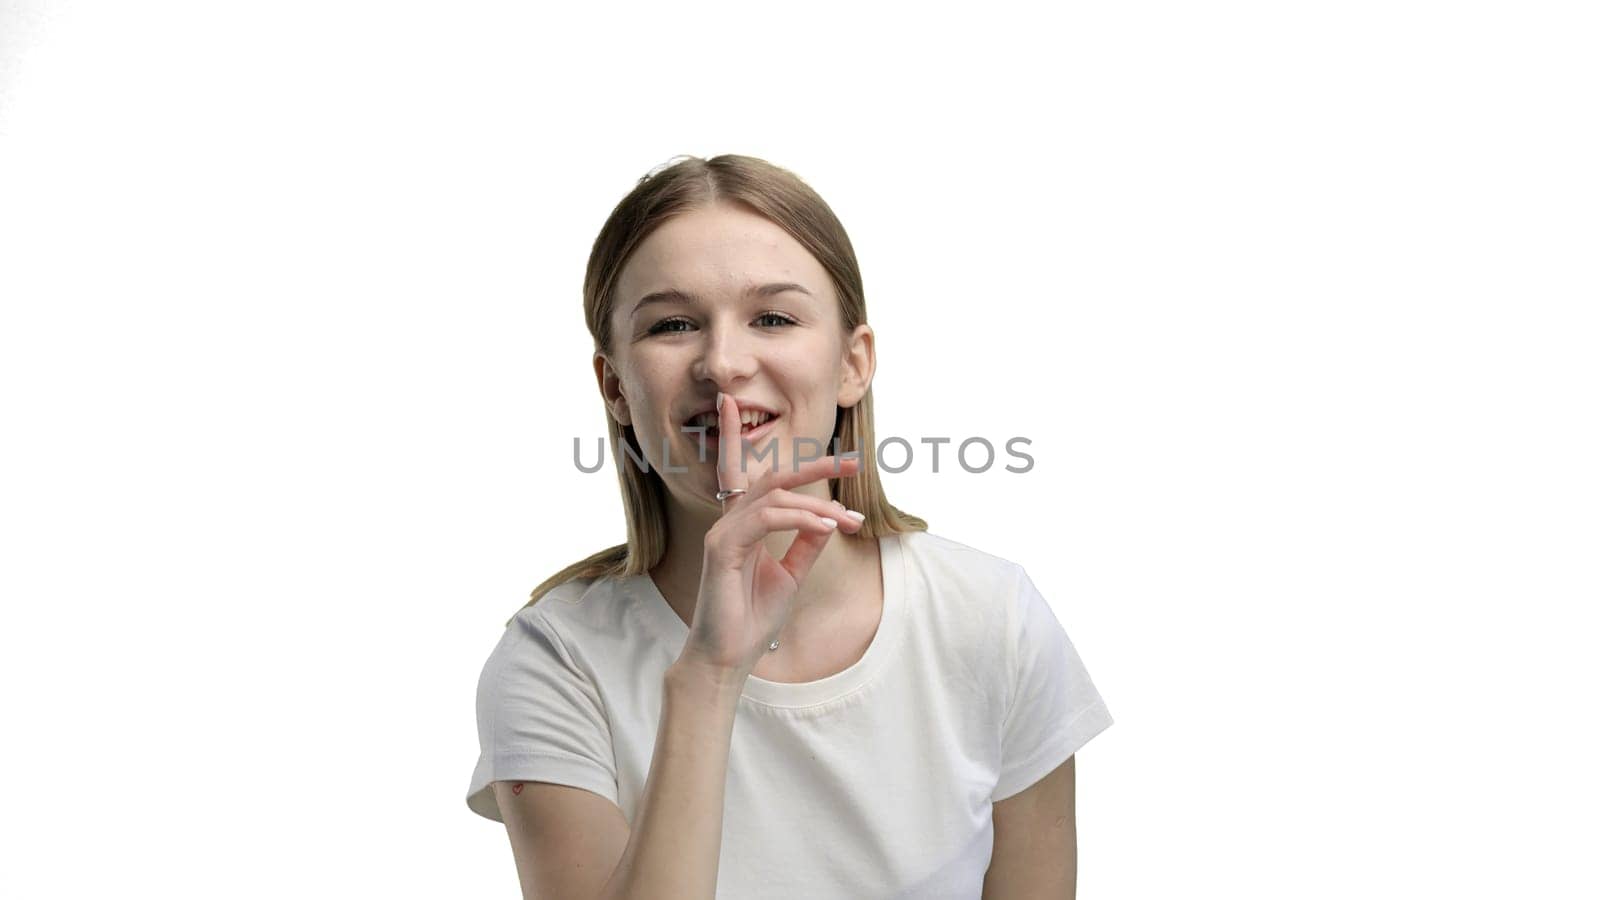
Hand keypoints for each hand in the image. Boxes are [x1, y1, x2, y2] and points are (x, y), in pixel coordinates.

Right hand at [679, 392, 864, 676]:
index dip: (804, 465)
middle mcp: (731, 523)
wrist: (729, 657)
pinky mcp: (721, 548)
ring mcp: (723, 533)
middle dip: (814, 466)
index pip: (769, 481)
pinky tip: (824, 528)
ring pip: (774, 497)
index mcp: (745, 526)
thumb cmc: (752, 618)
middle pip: (773, 477)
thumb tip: (831, 517)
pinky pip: (765, 519)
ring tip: (846, 520)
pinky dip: (799, 519)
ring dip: (816, 505)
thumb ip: (807, 543)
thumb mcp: (792, 574)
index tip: (848, 462)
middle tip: (852, 462)